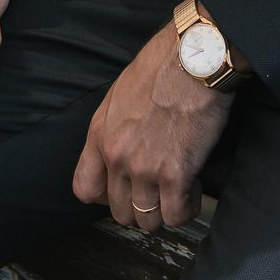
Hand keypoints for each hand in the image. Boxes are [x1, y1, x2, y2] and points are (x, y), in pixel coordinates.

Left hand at [72, 24, 231, 231]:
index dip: (105, 197)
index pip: (84, 188)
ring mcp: (144, 169)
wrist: (193, 58)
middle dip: (142, 205)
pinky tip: (194, 187)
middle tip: (160, 188)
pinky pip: (177, 216)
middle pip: (120, 211)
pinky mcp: (175, 175)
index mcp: (100, 135)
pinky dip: (187, 208)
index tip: (124, 190)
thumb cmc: (163, 66)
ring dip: (165, 210)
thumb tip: (125, 144)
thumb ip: (115, 127)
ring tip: (180, 188)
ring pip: (148, 220)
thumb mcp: (121, 94)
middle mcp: (116, 156)